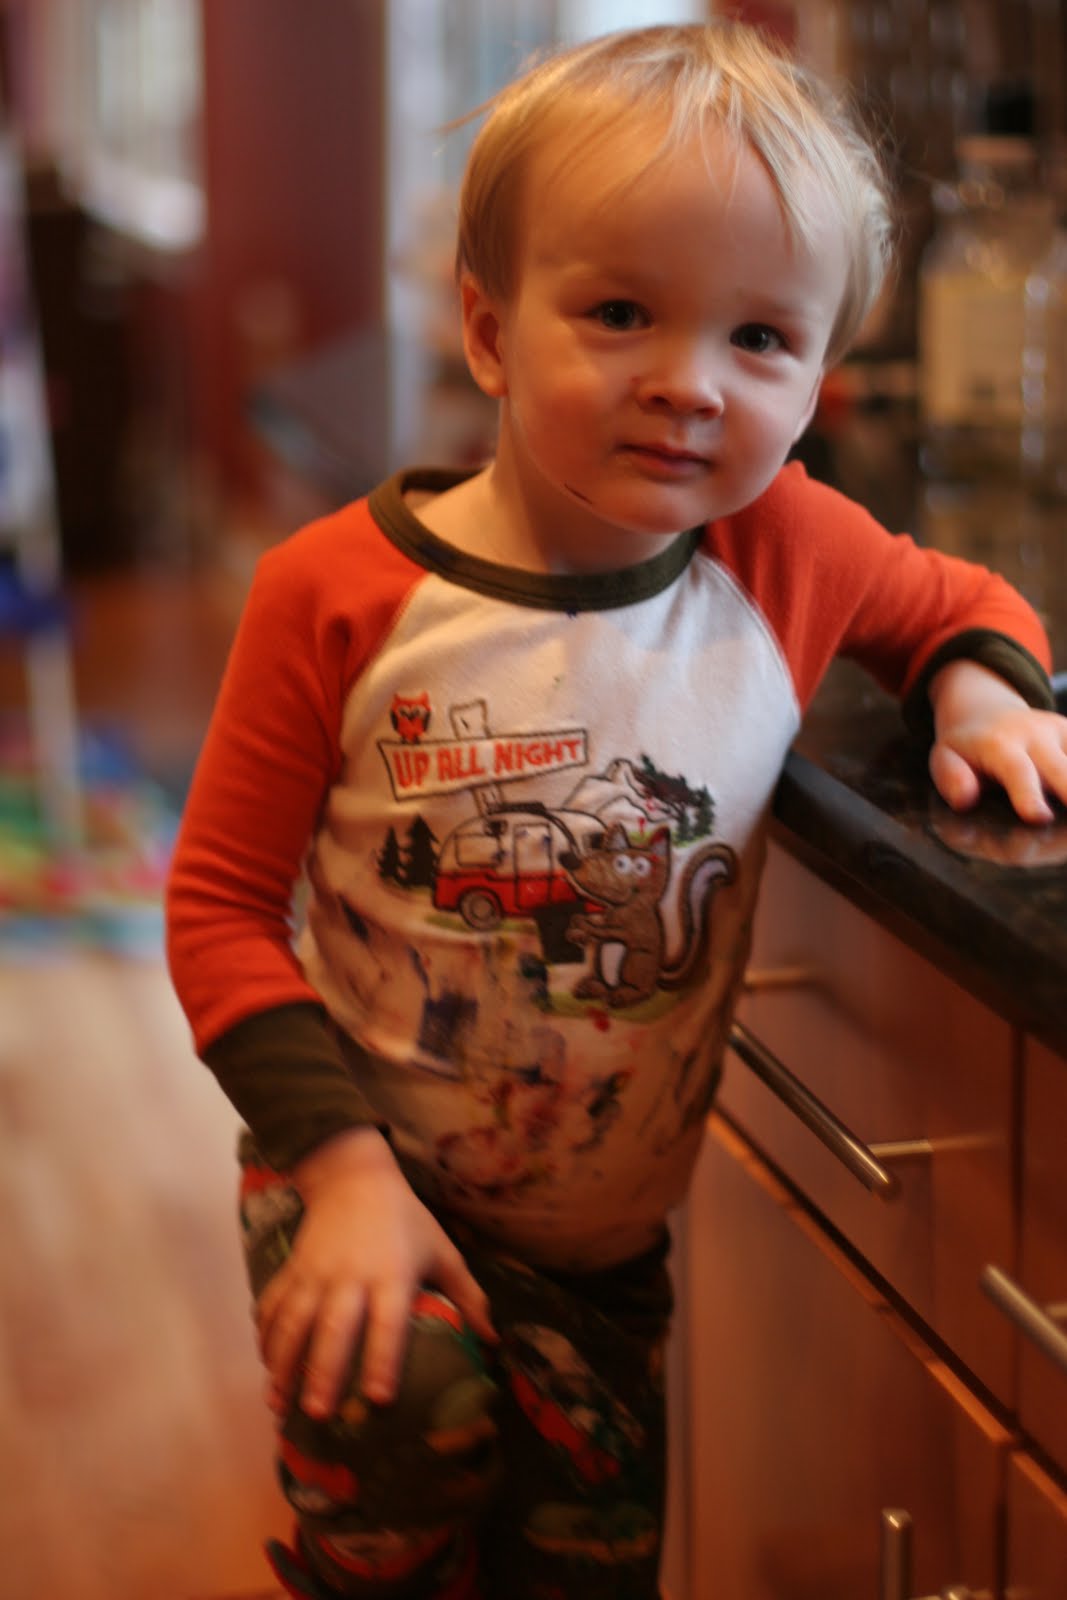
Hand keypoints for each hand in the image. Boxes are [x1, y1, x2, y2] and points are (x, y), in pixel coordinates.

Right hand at [255, 1127, 495, 1417]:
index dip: (383, 1360)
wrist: (354, 1177)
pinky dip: (265, 1334)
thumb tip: (494, 1341)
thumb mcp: (442, 1251)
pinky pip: (273, 1304)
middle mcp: (350, 1276)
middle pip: (333, 1327)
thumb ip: (468, 1296)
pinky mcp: (292, 1267)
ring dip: (283, 1363)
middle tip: (318, 1413)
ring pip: (294, 1320)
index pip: (388, 1323)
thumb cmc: (406, 1220)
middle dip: (323, 1371)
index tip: (379, 1398)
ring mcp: (315, 1272)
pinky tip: (265, 1365)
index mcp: (392, 1274)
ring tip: (279, 1403)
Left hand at [928, 660, 1066, 823]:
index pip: (1017, 770)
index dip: (1028, 794)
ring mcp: (1060, 732)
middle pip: (1062, 770)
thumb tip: (964, 800)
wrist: (987, 711)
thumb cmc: (965, 747)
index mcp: (1000, 744)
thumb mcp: (945, 757)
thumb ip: (951, 778)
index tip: (1039, 817)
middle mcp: (1036, 734)